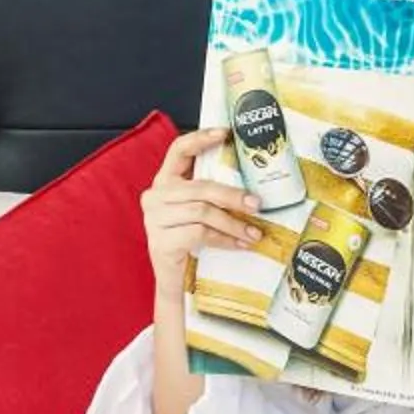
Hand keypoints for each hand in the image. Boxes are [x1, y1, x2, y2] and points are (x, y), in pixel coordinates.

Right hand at [142, 126, 264, 294]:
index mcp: (165, 182)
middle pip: (200, 187)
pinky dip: (224, 239)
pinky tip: (239, 244)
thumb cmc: (189, 242)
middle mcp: (155, 196)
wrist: (173, 281)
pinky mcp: (161, 242)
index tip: (225, 133)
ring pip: (202, 212)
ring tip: (254, 233)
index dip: (200, 138)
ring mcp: (155, 219)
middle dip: (233, 195)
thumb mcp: (198, 212)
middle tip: (258, 204)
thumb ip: (211, 195)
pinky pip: (199, 233)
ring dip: (233, 223)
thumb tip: (251, 187)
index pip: (178, 150)